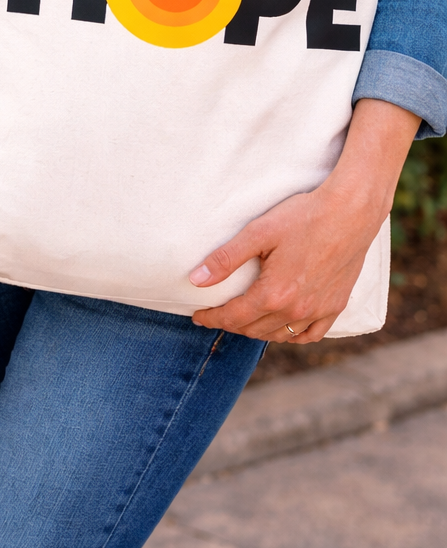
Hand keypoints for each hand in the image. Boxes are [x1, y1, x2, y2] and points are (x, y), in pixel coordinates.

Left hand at [188, 184, 380, 342]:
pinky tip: (283, 328)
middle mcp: (296, 310)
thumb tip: (197, 280)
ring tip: (244, 319)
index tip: (198, 316)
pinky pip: (310, 335)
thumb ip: (225, 259)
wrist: (350, 213)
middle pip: (254, 329)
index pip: (233, 317)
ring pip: (280, 334)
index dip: (212, 318)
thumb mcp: (258, 233)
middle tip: (218, 315)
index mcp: (274, 294)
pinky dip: (292, 335)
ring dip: (258, 330)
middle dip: (231, 324)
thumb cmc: (303, 217)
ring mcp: (319, 311)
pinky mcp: (336, 306)